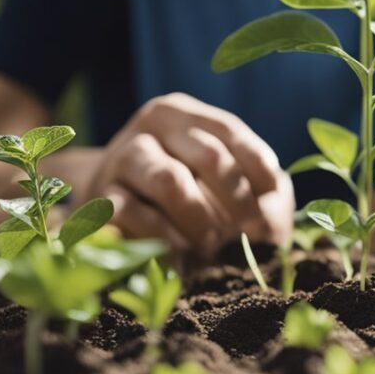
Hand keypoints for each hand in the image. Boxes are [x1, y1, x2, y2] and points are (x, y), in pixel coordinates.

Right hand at [78, 93, 293, 256]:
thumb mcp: (223, 182)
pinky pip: (136, 217)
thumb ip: (257, 193)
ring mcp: (122, 159)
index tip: (273, 206)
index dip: (260, 171)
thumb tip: (272, 224)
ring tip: (212, 244)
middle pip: (210, 155)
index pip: (232, 133)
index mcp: (183, 114)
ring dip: (200, 218)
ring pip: (170, 181)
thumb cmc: (184, 190)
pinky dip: (164, 241)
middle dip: (239, 200)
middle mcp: (151, 126)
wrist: (111, 206)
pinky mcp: (101, 199)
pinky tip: (181, 259)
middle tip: (254, 234)